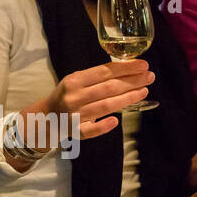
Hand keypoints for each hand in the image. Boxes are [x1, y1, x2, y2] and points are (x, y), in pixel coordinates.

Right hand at [26, 60, 154, 149]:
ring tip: (144, 91)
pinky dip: (103, 125)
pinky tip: (117, 120)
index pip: (104, 71)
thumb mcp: (76, 80)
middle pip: (108, 88)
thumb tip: (128, 69)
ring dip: (127, 99)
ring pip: (105, 106)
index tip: (143, 65)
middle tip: (149, 77)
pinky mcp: (75, 132)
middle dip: (132, 81)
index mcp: (74, 80)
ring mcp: (74, 115)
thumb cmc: (68, 96)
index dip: (125, 68)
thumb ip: (97, 77)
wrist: (46, 118)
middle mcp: (74, 97)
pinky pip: (91, 130)